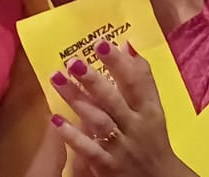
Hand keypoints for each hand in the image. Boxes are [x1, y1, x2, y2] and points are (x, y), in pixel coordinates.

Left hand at [48, 40, 177, 176]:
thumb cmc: (152, 137)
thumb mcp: (153, 108)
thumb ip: (141, 78)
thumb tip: (127, 44)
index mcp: (148, 109)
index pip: (136, 83)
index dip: (119, 63)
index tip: (101, 44)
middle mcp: (135, 126)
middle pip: (114, 100)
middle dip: (93, 80)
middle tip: (73, 61)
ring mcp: (121, 146)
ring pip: (98, 121)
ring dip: (77, 99)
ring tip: (57, 78)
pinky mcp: (108, 166)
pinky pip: (89, 149)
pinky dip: (73, 135)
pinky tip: (55, 120)